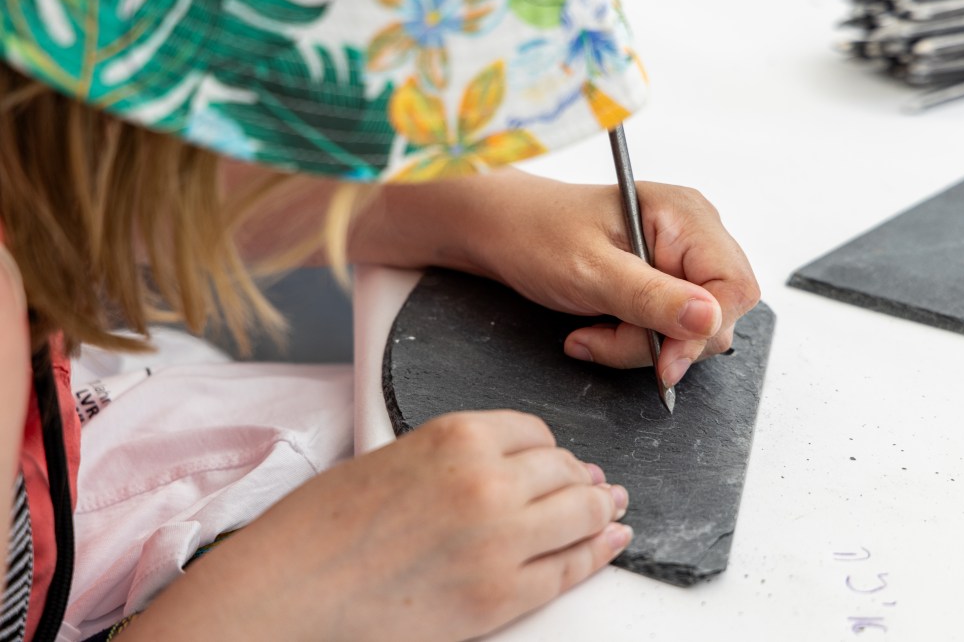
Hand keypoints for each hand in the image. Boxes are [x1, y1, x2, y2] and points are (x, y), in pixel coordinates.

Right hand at [123, 411, 630, 640]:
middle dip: (578, 475)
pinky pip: (569, 569)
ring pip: (581, 513)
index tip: (552, 456)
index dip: (547, 447)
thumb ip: (454, 458)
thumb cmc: (319, 528)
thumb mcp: (390, 459)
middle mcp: (486, 482)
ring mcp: (498, 543)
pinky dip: (598, 552)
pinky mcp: (498, 598)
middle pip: (564, 469)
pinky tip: (610, 541)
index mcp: (454, 436)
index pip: (533, 431)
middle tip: (591, 481)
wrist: (286, 593)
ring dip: (601, 508)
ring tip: (610, 507)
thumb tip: (509, 467)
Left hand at [346, 168, 758, 389]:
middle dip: (661, 342)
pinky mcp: (662, 281)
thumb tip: (710, 320)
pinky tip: (595, 329)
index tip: (663, 362)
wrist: (500, 229)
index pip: (735, 287)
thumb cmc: (535, 233)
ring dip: (639, 346)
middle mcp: (692, 232)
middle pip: (716, 314)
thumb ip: (651, 298)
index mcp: (685, 215)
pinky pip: (666, 329)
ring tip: (591, 331)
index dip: (705, 331)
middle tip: (603, 338)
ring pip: (690, 330)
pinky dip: (631, 341)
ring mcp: (678, 258)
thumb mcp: (589, 271)